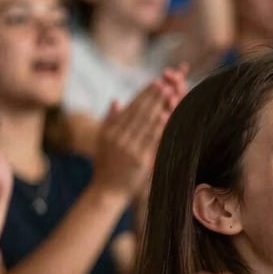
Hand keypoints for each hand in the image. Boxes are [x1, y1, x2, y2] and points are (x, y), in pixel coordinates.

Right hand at [92, 74, 182, 198]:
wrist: (106, 191)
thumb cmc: (105, 166)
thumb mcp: (103, 141)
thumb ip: (110, 120)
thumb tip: (117, 100)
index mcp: (111, 130)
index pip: (131, 107)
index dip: (144, 94)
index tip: (155, 82)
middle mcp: (119, 136)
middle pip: (139, 111)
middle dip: (153, 96)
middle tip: (166, 83)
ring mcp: (129, 147)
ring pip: (146, 122)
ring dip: (159, 106)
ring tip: (170, 93)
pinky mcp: (139, 159)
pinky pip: (152, 140)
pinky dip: (160, 127)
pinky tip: (168, 116)